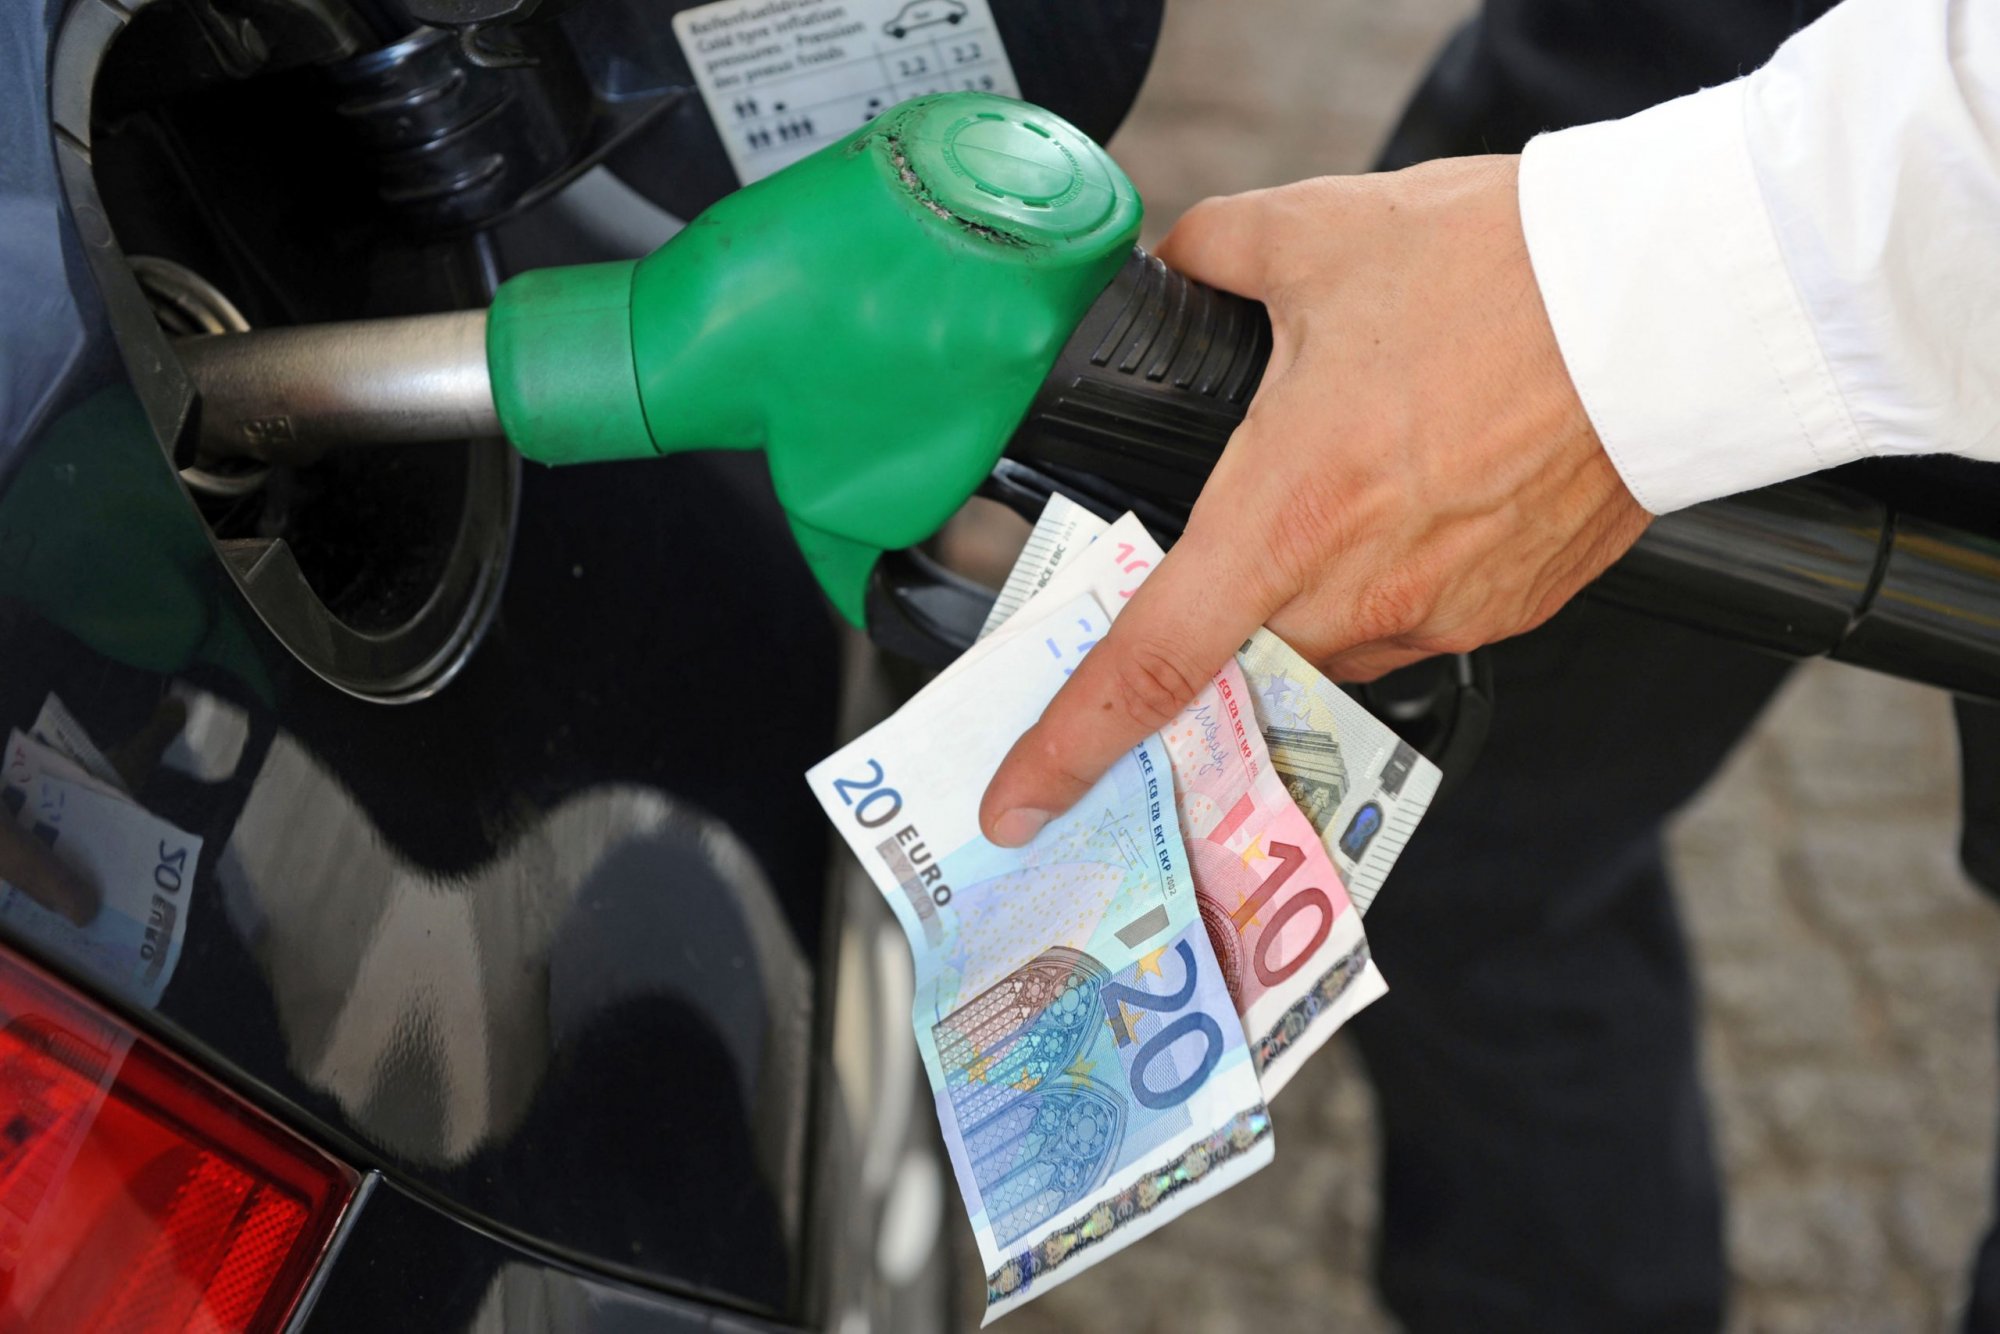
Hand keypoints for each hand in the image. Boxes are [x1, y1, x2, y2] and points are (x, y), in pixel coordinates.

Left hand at [979, 155, 1649, 846]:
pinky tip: (1402, 492)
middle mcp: (1360, 590)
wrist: (1678, 297)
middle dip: (1199, 639)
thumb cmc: (1506, 270)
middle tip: (1187, 573)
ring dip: (1295, 593)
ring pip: (1322, 644)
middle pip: (1234, 662)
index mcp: (1287, 514)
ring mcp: (1443, 611)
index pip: (1150, 664)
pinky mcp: (1510, 609)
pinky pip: (1407, 621)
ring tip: (1324, 494)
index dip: (1068, 746)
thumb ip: (1213, 256)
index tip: (1017, 803)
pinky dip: (1380, 575)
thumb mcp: (1319, 232)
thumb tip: (1177, 266)